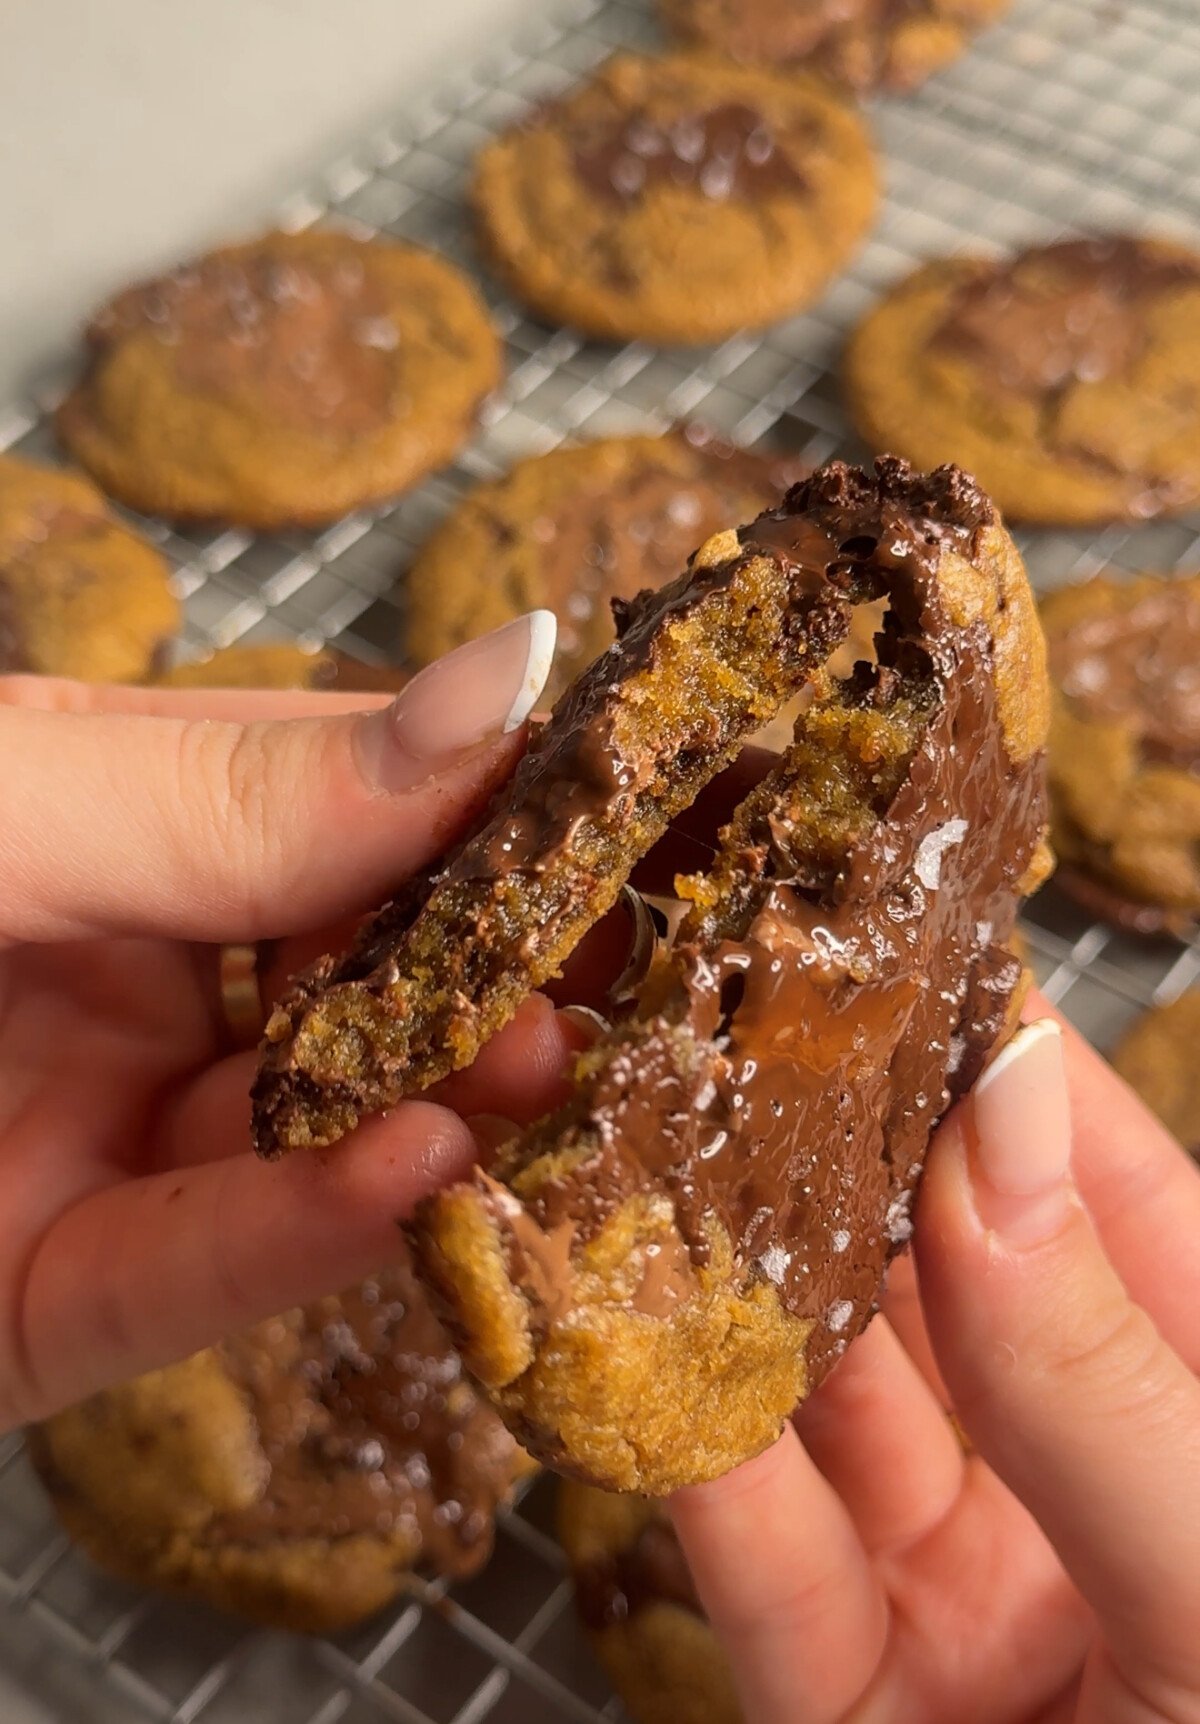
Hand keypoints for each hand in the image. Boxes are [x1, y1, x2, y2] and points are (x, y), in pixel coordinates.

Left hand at [0, 613, 578, 1431]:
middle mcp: (132, 977)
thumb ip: (243, 778)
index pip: (367, 807)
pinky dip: (303, 1233)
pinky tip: (413, 1170)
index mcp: (131, 826)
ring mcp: (90, 1143)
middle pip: (364, 986)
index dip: (512, 808)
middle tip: (643, 966)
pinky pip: (189, 1274)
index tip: (657, 804)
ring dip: (436, 1109)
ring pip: (307, 1142)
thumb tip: (514, 683)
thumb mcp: (1, 799)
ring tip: (550, 1069)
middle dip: (502, 979)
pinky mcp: (33, 1306)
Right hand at [672, 1002, 1199, 1723]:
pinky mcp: (843, 1706)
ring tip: (644, 1157)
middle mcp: (1078, 1483)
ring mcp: (959, 1595)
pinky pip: (757, 1568)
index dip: (1009, 1074)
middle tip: (728, 1026)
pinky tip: (623, 1350)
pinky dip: (684, 1460)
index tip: (907, 948)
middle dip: (833, 1159)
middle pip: (939, 1287)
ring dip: (730, 1293)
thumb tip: (1000, 1111)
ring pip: (823, 1409)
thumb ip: (1099, 1363)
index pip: (1104, 1202)